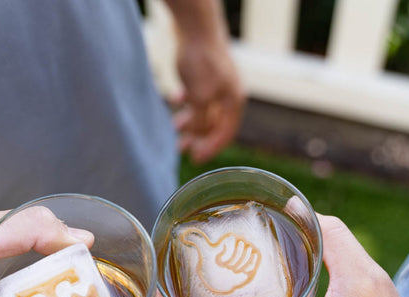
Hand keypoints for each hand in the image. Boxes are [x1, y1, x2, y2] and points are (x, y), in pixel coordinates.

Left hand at [172, 31, 244, 162]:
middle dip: (196, 137)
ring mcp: (217, 83)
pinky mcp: (205, 74)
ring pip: (204, 110)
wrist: (196, 26)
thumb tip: (197, 138)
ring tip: (175, 127)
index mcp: (234, 102)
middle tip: (180, 148)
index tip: (194, 159)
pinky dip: (187, 103)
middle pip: (214, 124)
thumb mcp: (200, 98)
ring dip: (190, 121)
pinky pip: (197, 96)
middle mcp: (229, 94)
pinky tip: (175, 99)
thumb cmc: (202, 61)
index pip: (225, 134)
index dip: (209, 149)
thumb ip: (200, 122)